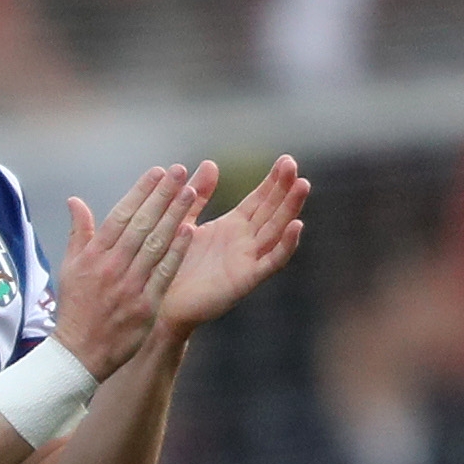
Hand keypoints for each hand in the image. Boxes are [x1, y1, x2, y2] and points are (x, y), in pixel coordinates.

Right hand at [48, 162, 206, 378]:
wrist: (79, 354)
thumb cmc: (75, 308)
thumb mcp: (70, 268)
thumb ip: (79, 232)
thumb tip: (75, 201)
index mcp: (93, 255)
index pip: (120, 215)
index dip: (141, 191)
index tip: (158, 172)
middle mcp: (112, 267)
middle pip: (141, 224)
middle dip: (162, 195)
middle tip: (180, 172)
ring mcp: (130, 286)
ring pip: (156, 244)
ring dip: (175, 216)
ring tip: (191, 192)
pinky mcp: (145, 305)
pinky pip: (164, 273)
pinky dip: (177, 252)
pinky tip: (190, 231)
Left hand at [152, 155, 309, 337]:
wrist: (161, 303)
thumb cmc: (172, 265)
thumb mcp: (185, 220)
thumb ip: (198, 194)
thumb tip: (211, 163)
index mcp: (233, 227)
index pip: (260, 199)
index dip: (273, 181)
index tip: (286, 161)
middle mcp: (245, 242)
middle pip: (272, 211)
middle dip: (284, 188)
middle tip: (292, 164)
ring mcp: (248, 260)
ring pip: (276, 230)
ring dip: (290, 209)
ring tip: (302, 185)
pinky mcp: (246, 279)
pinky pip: (272, 261)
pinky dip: (286, 244)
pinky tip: (296, 226)